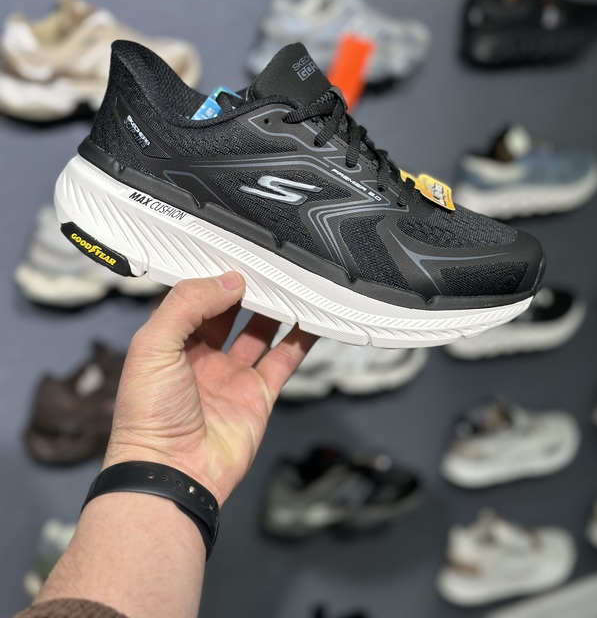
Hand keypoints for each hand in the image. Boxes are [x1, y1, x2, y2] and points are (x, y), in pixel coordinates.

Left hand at [104, 273, 315, 505]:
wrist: (171, 473)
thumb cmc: (149, 413)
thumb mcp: (153, 345)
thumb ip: (187, 305)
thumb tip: (230, 280)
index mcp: (171, 342)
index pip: (196, 298)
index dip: (214, 278)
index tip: (236, 258)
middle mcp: (202, 357)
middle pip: (230, 312)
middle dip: (248, 289)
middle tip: (269, 266)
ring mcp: (231, 376)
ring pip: (260, 332)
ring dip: (276, 309)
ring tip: (293, 284)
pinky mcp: (258, 396)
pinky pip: (284, 360)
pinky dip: (300, 340)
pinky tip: (312, 318)